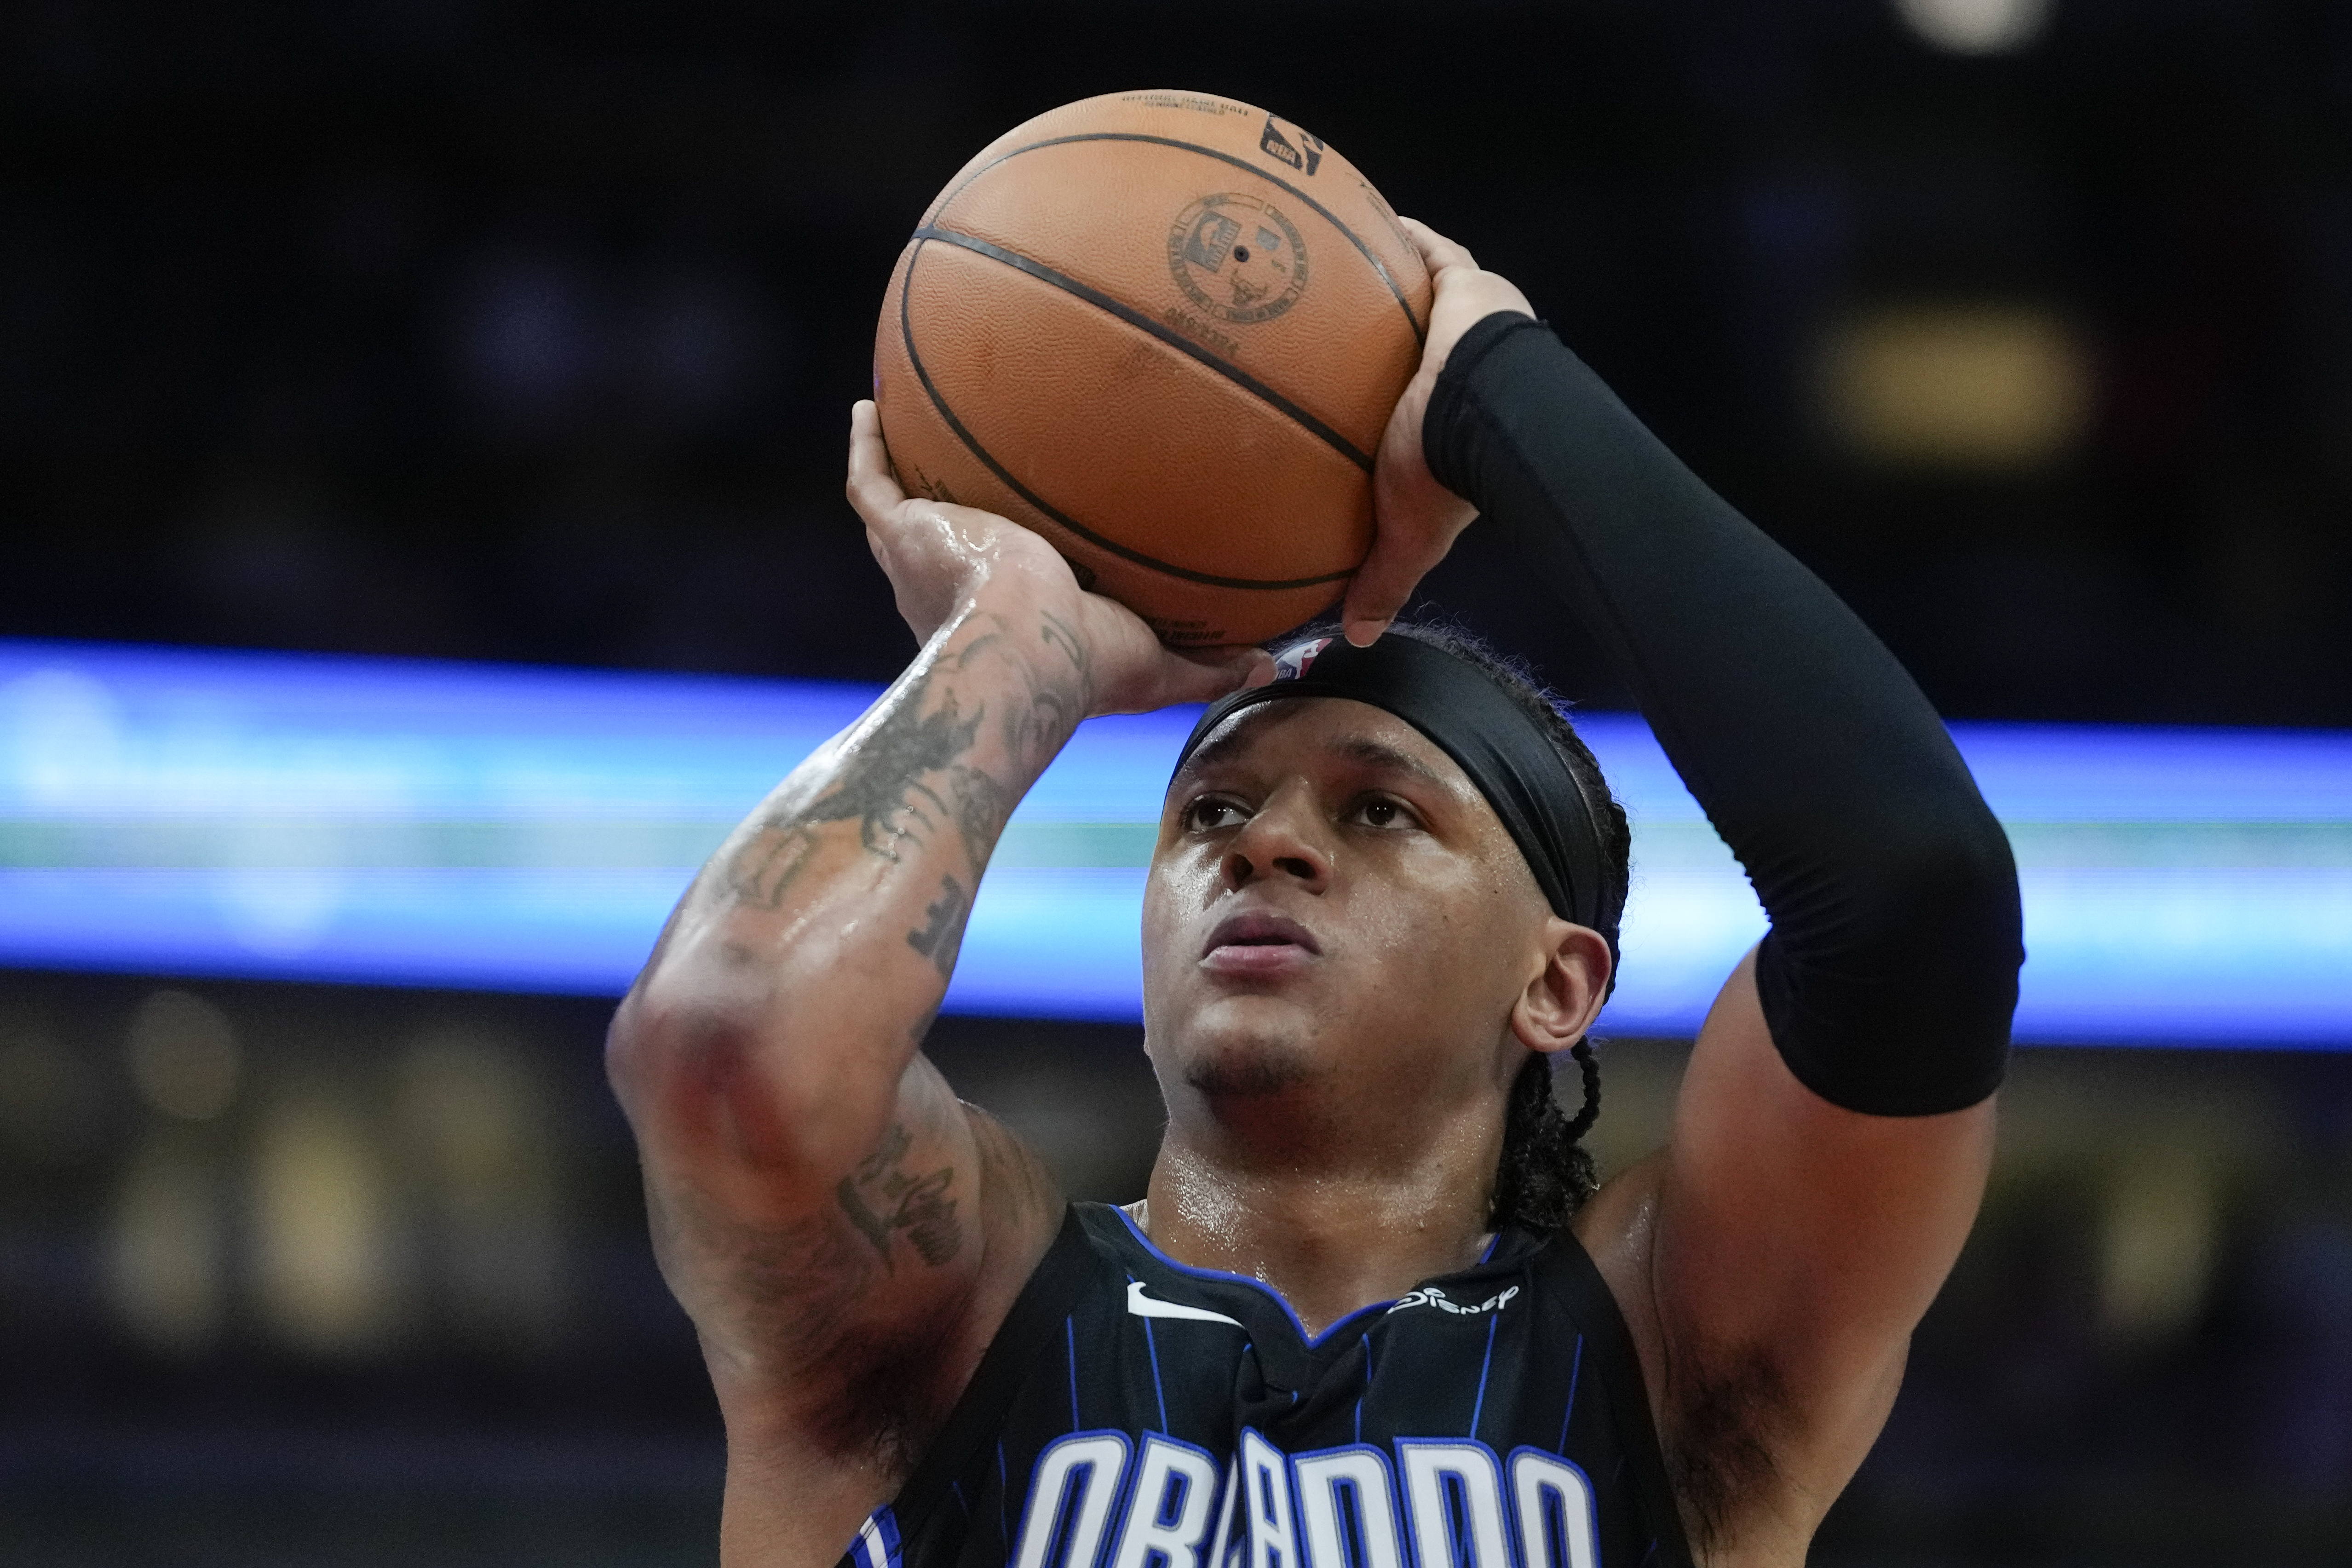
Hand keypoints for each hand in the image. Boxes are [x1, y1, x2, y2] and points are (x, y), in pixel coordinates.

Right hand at [845, 401, 1270, 714]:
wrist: (1025, 650)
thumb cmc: (1085, 668)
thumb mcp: (1160, 665)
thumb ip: (1210, 663)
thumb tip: (1272, 665)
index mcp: (1008, 617)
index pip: (1009, 581)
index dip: (1018, 558)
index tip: (1036, 532)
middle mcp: (955, 588)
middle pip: (952, 539)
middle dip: (957, 512)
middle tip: (974, 471)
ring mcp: (922, 558)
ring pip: (903, 508)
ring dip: (903, 467)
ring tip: (909, 422)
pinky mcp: (902, 533)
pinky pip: (870, 482)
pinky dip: (867, 445)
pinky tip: (871, 405)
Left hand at [1344, 219, 1536, 645]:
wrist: (1481, 413)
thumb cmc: (1448, 473)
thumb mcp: (1408, 534)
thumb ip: (1384, 580)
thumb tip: (1357, 637)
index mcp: (1450, 422)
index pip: (1423, 407)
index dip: (1396, 402)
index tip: (1356, 400)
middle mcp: (1459, 367)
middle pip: (1419, 344)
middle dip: (1388, 336)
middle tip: (1341, 329)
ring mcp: (1462, 319)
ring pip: (1422, 293)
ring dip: (1387, 281)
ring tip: (1339, 266)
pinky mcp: (1461, 281)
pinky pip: (1425, 249)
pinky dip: (1397, 236)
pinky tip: (1358, 217)